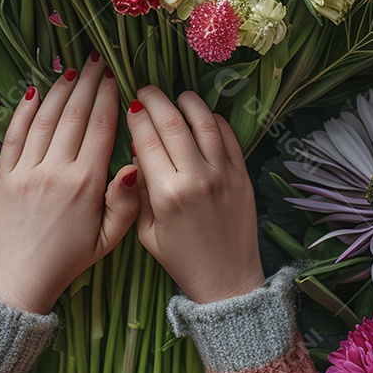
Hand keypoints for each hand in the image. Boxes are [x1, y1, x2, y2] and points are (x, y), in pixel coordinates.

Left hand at [0, 55, 139, 313]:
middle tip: (97, 61)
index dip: (109, 98)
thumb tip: (134, 164)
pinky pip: (14, 134)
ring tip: (73, 70)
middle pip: (75, 115)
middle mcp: (56, 170)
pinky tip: (34, 90)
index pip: (101, 128)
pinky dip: (24, 110)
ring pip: (46, 118)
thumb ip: (125, 202)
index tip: (116, 77)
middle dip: (88, 84)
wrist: (19, 279)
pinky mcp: (4, 174)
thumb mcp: (109, 239)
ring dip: (61, 90)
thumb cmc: (70, 258)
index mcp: (86, 184)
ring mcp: (27, 170)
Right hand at [127, 87, 264, 303]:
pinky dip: (214, 119)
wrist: (227, 281)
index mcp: (166, 195)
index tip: (130, 106)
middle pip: (173, 123)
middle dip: (155, 100)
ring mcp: (223, 174)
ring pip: (204, 122)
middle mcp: (196, 179)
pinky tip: (202, 115)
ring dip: (187, 102)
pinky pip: (228, 135)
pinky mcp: (242, 175)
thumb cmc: (181, 260)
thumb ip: (136, 191)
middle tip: (145, 91)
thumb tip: (136, 152)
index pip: (146, 141)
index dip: (136, 118)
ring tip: (176, 95)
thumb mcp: (145, 232)